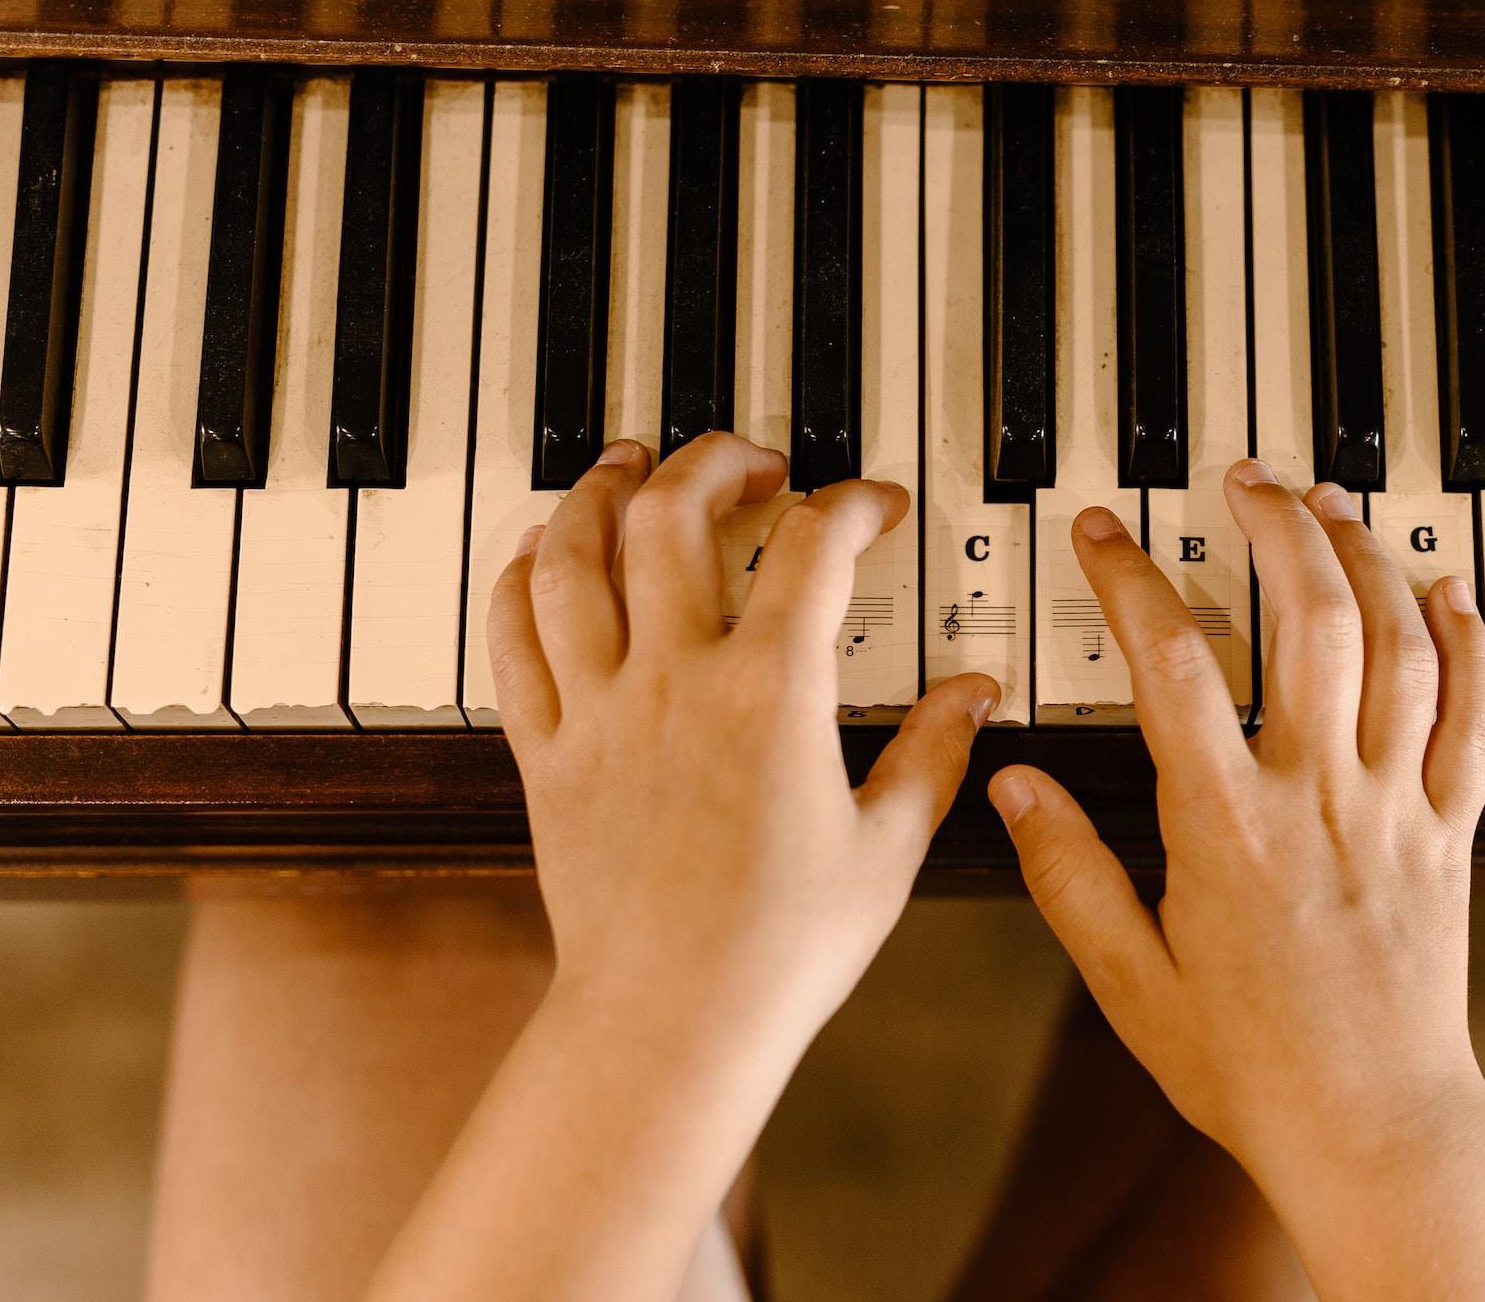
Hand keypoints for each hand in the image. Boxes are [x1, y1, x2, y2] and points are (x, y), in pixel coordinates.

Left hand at [489, 433, 996, 1051]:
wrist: (671, 1023)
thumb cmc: (779, 951)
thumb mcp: (889, 846)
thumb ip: (935, 751)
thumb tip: (973, 694)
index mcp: (772, 694)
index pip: (813, 546)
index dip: (851, 504)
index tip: (870, 505)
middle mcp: (675, 682)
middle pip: (673, 515)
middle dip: (714, 463)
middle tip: (748, 461)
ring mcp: (599, 713)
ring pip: (572, 558)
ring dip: (600, 495)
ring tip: (628, 467)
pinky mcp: (545, 755)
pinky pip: (512, 642)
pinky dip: (518, 583)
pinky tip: (536, 557)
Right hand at [988, 462, 1484, 1300]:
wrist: (1375, 1131)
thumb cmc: (1251, 1069)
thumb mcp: (1131, 982)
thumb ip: (1069, 875)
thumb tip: (1015, 785)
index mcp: (1228, 827)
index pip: (1172, 662)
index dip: (1131, 580)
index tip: (1104, 536)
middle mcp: (1320, 797)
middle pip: (1311, 619)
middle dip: (1276, 526)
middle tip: (1245, 479)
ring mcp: (1396, 808)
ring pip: (1401, 647)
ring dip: (1367, 557)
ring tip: (1331, 502)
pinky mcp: (1451, 833)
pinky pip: (1478, 718)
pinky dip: (1471, 643)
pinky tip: (1450, 590)